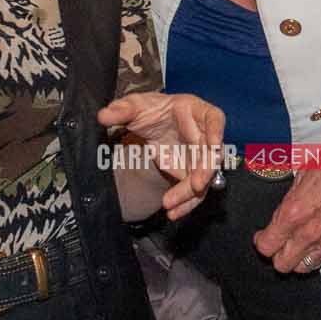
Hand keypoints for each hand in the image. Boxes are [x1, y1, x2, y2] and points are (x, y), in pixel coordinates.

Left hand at [99, 90, 226, 219]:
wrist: (152, 124)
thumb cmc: (151, 110)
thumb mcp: (135, 106)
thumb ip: (121, 109)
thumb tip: (103, 116)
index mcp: (196, 111)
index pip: (214, 119)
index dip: (217, 132)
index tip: (214, 146)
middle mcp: (204, 135)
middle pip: (212, 154)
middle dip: (205, 171)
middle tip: (195, 186)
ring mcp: (200, 156)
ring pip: (204, 177)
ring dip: (191, 194)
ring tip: (171, 207)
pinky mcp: (192, 173)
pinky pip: (194, 191)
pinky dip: (185, 203)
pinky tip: (173, 213)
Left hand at [254, 166, 320, 273]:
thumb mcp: (301, 175)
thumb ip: (288, 201)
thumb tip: (280, 213)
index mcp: (294, 213)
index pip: (266, 246)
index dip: (261, 241)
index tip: (263, 236)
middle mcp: (309, 232)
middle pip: (282, 265)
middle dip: (276, 255)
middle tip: (278, 243)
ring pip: (302, 268)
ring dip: (296, 259)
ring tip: (297, 245)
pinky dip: (316, 255)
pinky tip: (316, 242)